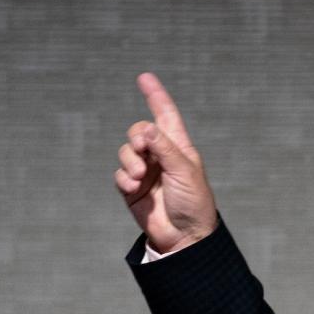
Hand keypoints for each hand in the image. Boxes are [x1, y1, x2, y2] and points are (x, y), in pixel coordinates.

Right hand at [115, 72, 217, 253]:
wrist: (184, 236)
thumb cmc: (193, 203)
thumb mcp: (184, 171)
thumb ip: (164, 147)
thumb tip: (146, 127)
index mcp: (178, 147)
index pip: (165, 115)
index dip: (155, 96)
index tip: (144, 77)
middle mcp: (160, 156)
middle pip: (138, 131)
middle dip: (137, 137)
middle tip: (142, 148)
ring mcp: (145, 172)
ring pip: (126, 152)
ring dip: (130, 160)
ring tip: (139, 176)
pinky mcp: (132, 188)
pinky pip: (120, 173)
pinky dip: (124, 178)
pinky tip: (133, 187)